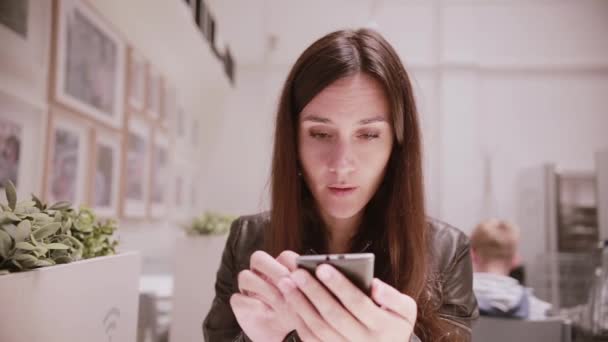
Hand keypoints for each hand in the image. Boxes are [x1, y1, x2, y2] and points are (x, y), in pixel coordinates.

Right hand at [230, 250, 317, 341]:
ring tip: (281, 303)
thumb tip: (313, 278)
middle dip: (274, 270)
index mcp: (281, 268)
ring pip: (246, 276)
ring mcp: (248, 288)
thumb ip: (307, 287)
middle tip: (289, 284)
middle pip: (258, 258)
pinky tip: (268, 314)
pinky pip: (238, 298)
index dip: (293, 264)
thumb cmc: (297, 315)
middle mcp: (261, 274)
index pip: (284, 256)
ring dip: (265, 289)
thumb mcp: (306, 302)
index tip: (303, 276)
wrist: (285, 338)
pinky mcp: (239, 303)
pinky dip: (253, 305)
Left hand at [277, 263, 416, 341]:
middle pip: (334, 316)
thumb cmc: (393, 322)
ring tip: (287, 282)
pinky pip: (311, 339)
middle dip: (314, 292)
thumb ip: (393, 296)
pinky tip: (290, 299)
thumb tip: (375, 285)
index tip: (322, 267)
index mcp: (383, 327)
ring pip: (318, 329)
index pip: (358, 303)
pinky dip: (298, 319)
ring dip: (300, 305)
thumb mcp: (405, 309)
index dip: (339, 285)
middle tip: (298, 272)